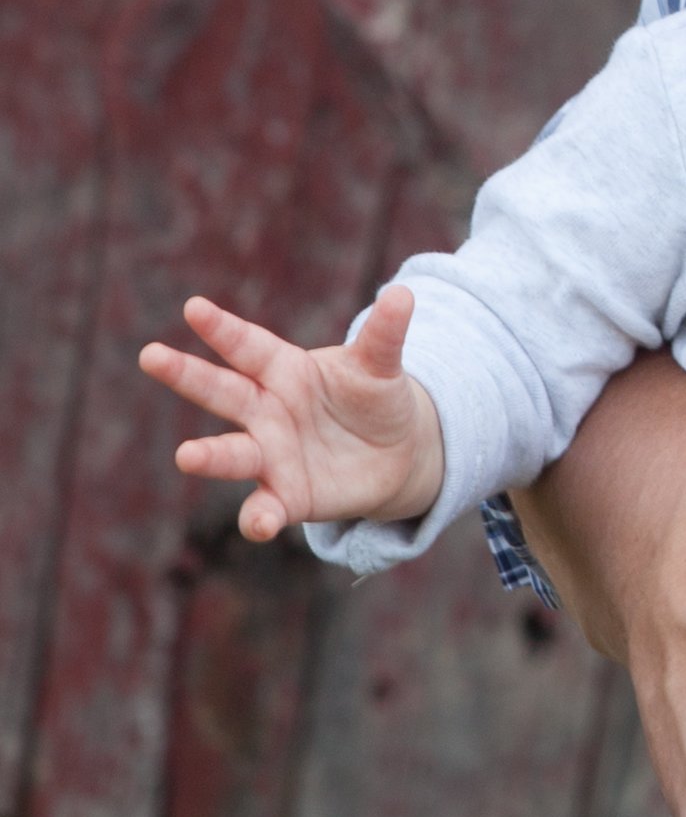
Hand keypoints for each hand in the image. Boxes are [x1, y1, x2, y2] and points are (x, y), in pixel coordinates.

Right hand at [141, 286, 446, 540]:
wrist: (395, 453)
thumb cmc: (374, 398)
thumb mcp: (382, 366)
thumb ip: (385, 336)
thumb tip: (403, 294)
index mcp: (285, 371)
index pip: (250, 346)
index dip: (223, 328)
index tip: (194, 307)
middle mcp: (267, 412)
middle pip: (223, 391)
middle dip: (187, 375)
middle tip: (151, 355)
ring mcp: (271, 455)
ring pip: (232, 454)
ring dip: (210, 455)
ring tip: (186, 456)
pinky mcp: (286, 496)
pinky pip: (265, 508)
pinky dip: (259, 517)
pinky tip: (260, 523)